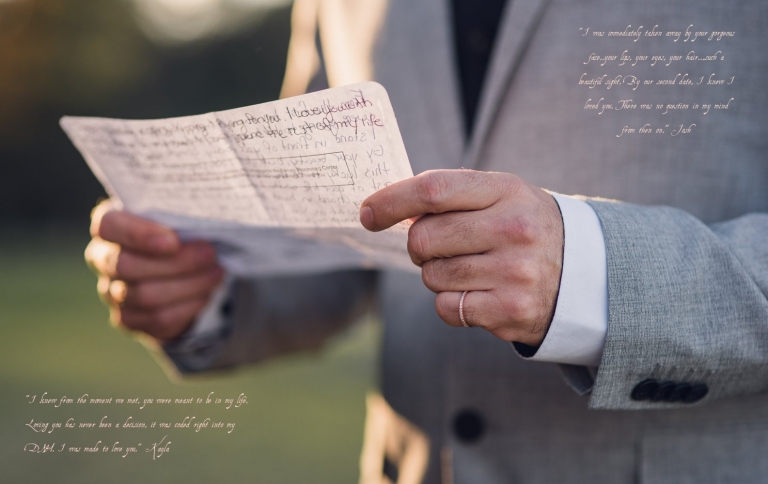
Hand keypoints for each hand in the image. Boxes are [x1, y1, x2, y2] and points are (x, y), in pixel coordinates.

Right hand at [85, 200, 223, 340]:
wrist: (178, 269)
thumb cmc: (177, 232)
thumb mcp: (177, 217)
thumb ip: (181, 214)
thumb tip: (208, 214)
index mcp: (109, 226)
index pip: (108, 226)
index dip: (138, 234)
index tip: (173, 241)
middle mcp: (103, 259)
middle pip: (127, 266)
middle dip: (176, 262)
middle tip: (210, 253)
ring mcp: (112, 292)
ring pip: (145, 295)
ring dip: (189, 284)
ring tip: (216, 273)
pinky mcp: (128, 318)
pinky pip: (158, 318)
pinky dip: (187, 307)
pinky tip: (206, 294)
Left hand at [360, 170, 563, 345]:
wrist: (584, 274)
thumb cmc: (524, 228)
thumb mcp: (501, 197)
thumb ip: (450, 197)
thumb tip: (385, 208)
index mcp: (507, 191)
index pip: (434, 189)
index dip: (392, 200)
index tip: (367, 212)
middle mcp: (513, 229)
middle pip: (423, 238)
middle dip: (418, 246)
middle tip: (437, 248)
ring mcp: (514, 272)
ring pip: (431, 276)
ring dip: (436, 275)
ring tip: (468, 269)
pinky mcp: (511, 310)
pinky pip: (446, 307)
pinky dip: (449, 303)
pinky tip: (476, 294)